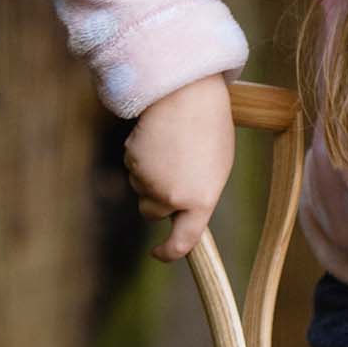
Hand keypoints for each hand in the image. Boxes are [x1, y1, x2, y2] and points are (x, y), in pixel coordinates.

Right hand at [125, 74, 234, 260]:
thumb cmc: (210, 128)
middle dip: (156, 198)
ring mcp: (149, 180)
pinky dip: (141, 156)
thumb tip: (180, 210)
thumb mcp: (216, 168)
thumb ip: (198, 195)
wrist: (188, 93)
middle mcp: (173, 197)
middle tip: (171, 169)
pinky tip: (157, 136)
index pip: (184, 242)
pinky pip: (132, 166)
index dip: (169, 252)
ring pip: (141, 187)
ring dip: (150, 173)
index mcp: (201, 201)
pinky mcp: (131, 161)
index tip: (160, 253)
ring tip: (170, 145)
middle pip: (152, 212)